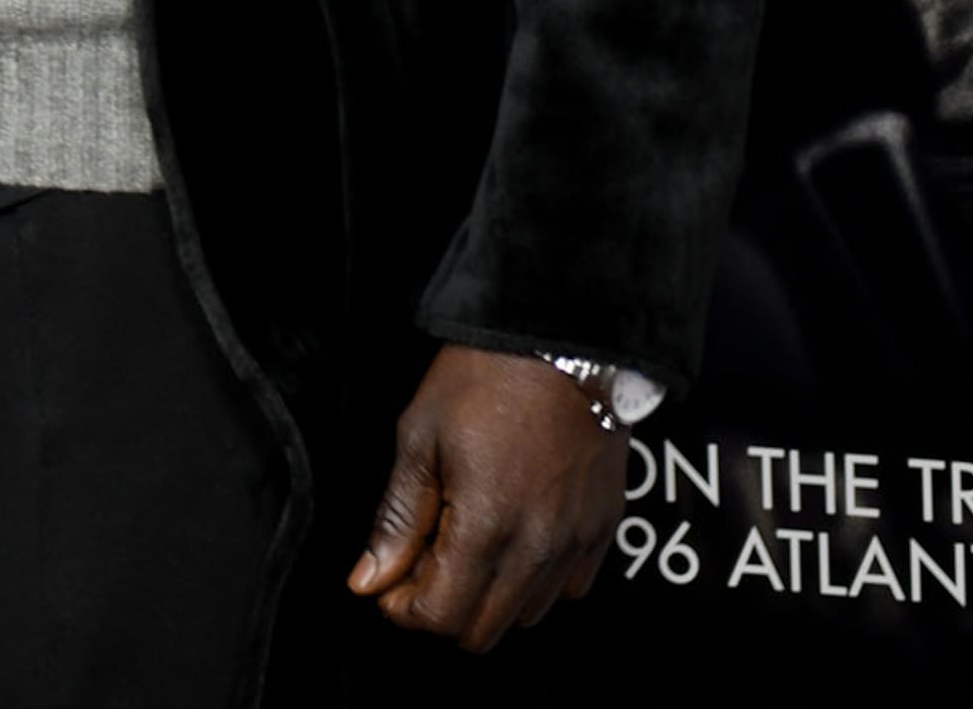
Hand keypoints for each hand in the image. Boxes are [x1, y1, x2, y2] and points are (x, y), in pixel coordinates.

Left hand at [344, 344, 626, 649]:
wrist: (562, 343)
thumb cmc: (486, 379)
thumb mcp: (419, 438)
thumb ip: (396, 519)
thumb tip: (369, 579)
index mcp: (486, 526)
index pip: (441, 616)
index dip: (403, 608)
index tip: (388, 581)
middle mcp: (538, 547)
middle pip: (482, 630)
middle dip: (441, 608)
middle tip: (419, 562)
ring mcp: (576, 542)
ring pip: (526, 615)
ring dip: (487, 595)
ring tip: (465, 542)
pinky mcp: (603, 530)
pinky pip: (569, 588)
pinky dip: (534, 580)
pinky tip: (511, 537)